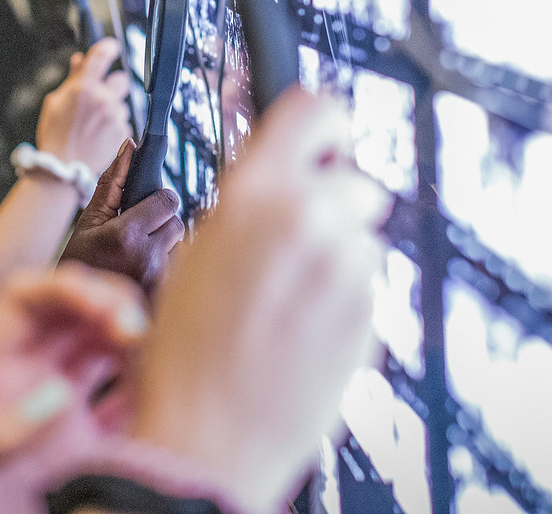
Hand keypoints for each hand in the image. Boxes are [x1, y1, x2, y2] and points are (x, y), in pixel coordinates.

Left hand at [0, 265, 148, 513]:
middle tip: (140, 332)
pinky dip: (140, 394)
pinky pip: (117, 403)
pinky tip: (157, 401)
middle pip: (74, 312)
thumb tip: (60, 393)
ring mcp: (53, 404)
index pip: (26, 295)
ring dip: (131, 344)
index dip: (68, 287)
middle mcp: (24, 372)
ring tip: (155, 363)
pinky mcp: (76, 442)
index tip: (104, 307)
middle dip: (111, 307)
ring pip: (101, 348)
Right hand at [37, 38, 131, 177]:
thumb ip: (72, 79)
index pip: (102, 55)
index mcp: (83, 88)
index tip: (111, 48)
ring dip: (111, 110)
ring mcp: (115, 116)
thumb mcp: (55, 103)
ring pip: (121, 104)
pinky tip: (99, 137)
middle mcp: (103, 99)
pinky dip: (113, 128)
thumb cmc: (55, 136)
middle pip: (122, 79)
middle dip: (113, 86)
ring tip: (93, 126)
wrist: (64, 168)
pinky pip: (122, 123)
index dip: (109, 48)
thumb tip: (79, 60)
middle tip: (101, 96)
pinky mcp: (123, 132)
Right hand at [63, 139, 185, 290]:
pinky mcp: (165, 299)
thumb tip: (131, 146)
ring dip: (165, 249)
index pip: (169, 200)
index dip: (158, 200)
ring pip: (181, 248)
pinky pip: (179, 273)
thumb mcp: (89, 220)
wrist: (74, 310)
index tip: (145, 207)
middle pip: (178, 224)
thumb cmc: (79, 263)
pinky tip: (143, 275)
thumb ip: (113, 182)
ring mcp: (158, 283)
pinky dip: (166, 270)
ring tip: (138, 258)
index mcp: (127, 235)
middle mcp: (147, 259)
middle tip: (139, 234)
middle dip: (162, 225)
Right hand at [126, 88, 389, 513]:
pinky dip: (343, 299)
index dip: (326, 124)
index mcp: (254, 193)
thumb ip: (247, 205)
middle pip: (354, 180)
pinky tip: (301, 329)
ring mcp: (345, 268)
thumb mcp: (194, 252)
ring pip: (362, 237)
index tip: (327, 138)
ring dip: (336, 256)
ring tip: (288, 299)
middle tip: (294, 241)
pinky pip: (365, 286)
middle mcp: (308, 219)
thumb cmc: (183, 356)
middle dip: (330, 204)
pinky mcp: (369, 313)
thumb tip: (280, 179)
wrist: (207, 441)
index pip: (318, 111)